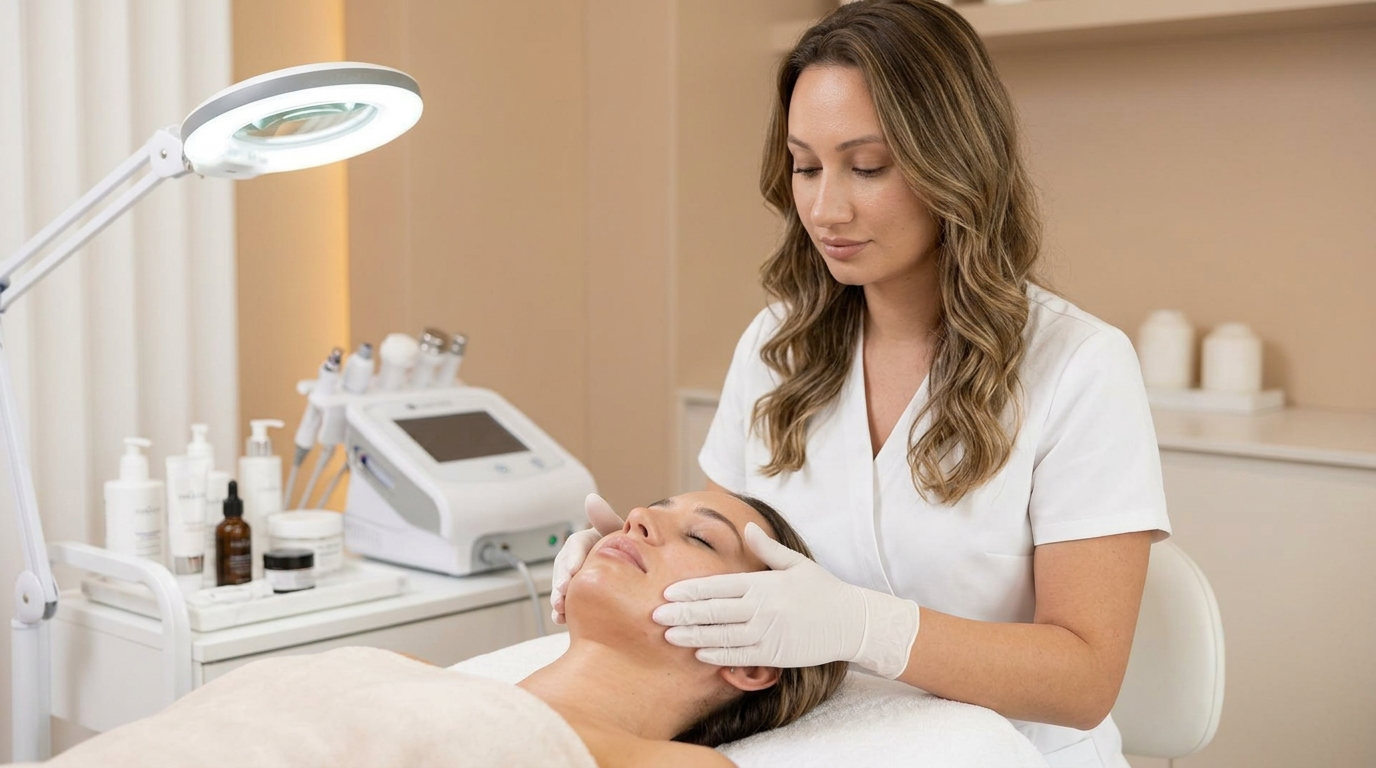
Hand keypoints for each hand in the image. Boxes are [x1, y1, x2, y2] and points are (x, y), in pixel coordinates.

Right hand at [549, 493, 624, 624]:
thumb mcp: (621, 533)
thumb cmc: (631, 548)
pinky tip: (561, 620)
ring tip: (560, 610)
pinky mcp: (577, 595)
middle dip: (561, 581)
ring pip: (561, 586)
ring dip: (558, 598)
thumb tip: (591, 498)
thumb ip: (606, 519)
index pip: (575, 545)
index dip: (572, 557)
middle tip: (563, 593)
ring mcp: (575, 577)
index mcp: (588, 541)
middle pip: (563, 567)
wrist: (639, 571)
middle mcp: (577, 558)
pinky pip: (566, 602)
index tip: (573, 570)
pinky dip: (562, 611)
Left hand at [651, 522, 919, 677]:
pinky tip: (699, 654)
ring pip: (722, 636)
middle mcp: (762, 608)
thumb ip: (767, 549)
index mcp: (763, 583)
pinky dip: (718, 656)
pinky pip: (741, 657)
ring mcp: (768, 633)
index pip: (718, 586)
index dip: (690, 590)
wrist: (853, 621)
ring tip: (669, 637)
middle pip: (714, 612)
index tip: (667, 593)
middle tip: (655, 616)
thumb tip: (746, 527)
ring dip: (693, 637)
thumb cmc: (823, 590)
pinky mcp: (776, 654)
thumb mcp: (797, 563)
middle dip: (682, 614)